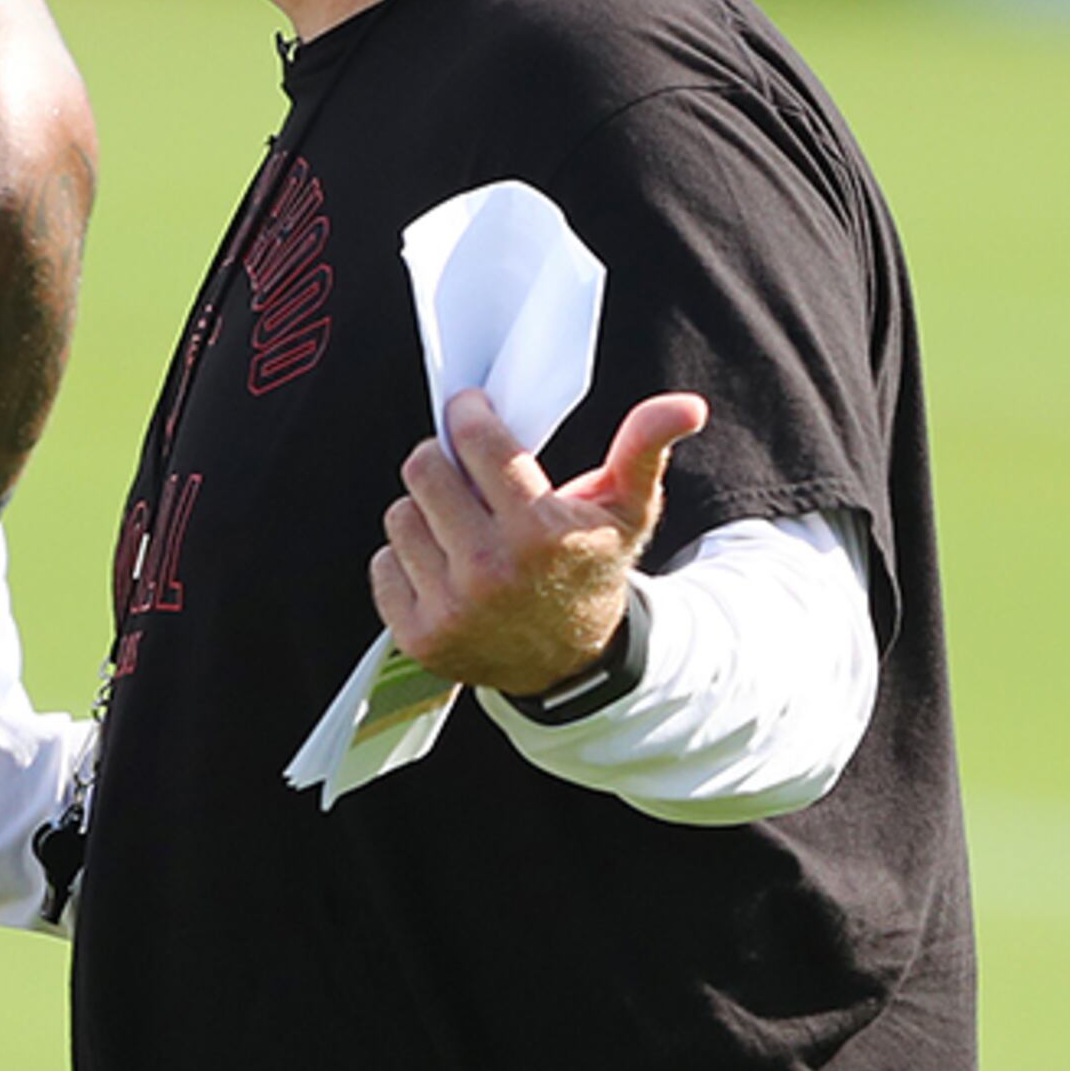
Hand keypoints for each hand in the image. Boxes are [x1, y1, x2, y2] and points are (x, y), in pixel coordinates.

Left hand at [372, 387, 707, 692]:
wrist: (575, 665)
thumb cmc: (593, 569)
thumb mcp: (627, 512)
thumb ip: (645, 449)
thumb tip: (686, 405)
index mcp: (540, 532)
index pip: (475, 442)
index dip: (468, 415)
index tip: (470, 410)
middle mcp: (490, 571)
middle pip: (423, 471)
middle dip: (442, 459)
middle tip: (462, 467)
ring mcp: (451, 608)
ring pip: (399, 515)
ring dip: (424, 511)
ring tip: (460, 524)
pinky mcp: (419, 636)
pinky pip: (383, 563)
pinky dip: (407, 559)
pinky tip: (444, 566)